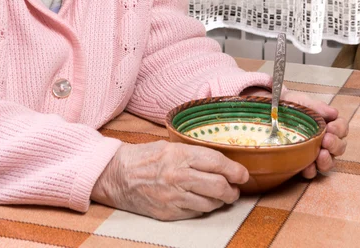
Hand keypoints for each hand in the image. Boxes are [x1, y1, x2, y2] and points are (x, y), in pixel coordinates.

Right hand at [91, 140, 248, 220]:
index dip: (235, 170)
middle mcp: (178, 176)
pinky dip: (204, 208)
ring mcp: (174, 197)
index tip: (243, 174)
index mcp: (179, 155)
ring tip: (221, 196)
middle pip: (219, 186)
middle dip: (232, 189)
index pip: (216, 163)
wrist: (117, 175)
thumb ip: (192, 154)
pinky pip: (196, 213)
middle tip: (235, 188)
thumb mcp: (168, 146)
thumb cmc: (143, 157)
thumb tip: (219, 162)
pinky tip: (202, 201)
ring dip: (220, 201)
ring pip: (211, 203)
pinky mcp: (169, 213)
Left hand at [282, 90, 348, 177]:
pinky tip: (308, 167)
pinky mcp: (304, 163)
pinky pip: (312, 172)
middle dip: (335, 145)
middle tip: (326, 141)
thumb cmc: (292, 107)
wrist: (272, 113)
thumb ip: (318, 107)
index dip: (339, 129)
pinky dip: (311, 170)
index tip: (331, 128)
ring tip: (321, 155)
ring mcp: (317, 153)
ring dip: (327, 160)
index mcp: (329, 124)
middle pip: (340, 147)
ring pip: (330, 162)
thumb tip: (333, 112)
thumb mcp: (304, 102)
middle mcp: (326, 141)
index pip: (342, 128)